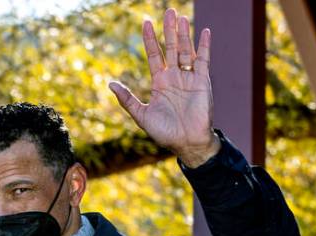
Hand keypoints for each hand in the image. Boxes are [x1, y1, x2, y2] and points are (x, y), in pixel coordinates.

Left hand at [109, 8, 219, 167]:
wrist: (186, 142)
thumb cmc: (164, 132)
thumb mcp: (141, 115)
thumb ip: (127, 99)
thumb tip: (110, 84)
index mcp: (159, 82)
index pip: (154, 55)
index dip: (150, 39)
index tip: (146, 22)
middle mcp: (174, 76)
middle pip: (171, 47)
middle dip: (169, 30)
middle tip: (169, 11)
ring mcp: (189, 78)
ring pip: (186, 50)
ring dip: (184, 35)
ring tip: (181, 18)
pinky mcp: (202, 82)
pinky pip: (203, 60)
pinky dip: (204, 46)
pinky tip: (205, 31)